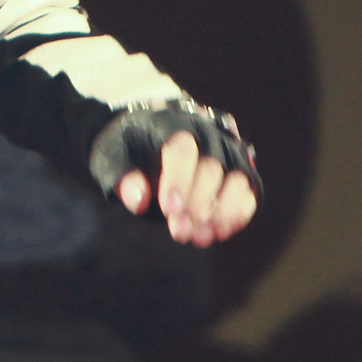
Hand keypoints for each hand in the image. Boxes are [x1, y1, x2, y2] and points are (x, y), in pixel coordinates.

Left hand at [117, 128, 256, 246]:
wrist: (148, 140)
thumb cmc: (130, 151)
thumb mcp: (112, 159)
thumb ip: (121, 177)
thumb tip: (138, 201)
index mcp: (170, 123)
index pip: (182, 149)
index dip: (178, 180)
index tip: (169, 209)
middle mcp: (205, 133)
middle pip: (211, 167)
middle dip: (197, 204)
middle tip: (179, 232)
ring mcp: (226, 150)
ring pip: (237, 178)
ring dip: (222, 212)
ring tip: (201, 237)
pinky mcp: (240, 168)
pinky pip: (249, 190)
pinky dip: (238, 213)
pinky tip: (220, 232)